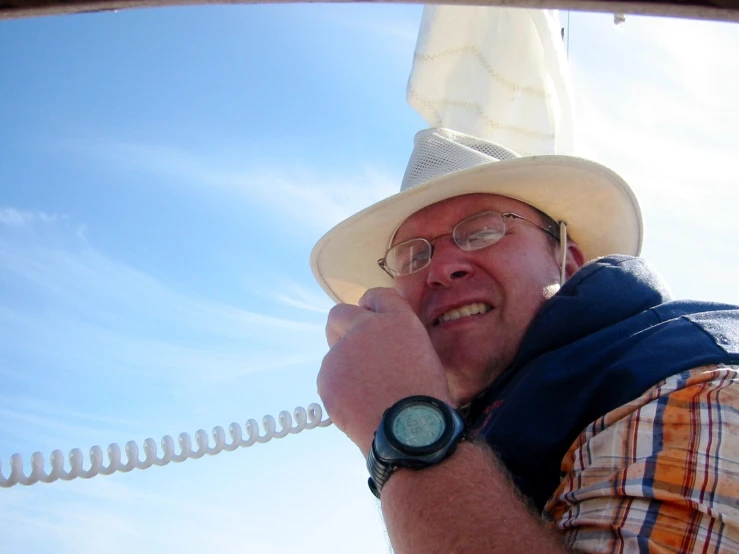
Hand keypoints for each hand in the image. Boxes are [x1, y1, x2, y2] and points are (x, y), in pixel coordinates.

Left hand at [317, 287, 451, 456]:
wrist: (410, 432)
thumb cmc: (427, 399)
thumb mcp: (424, 355)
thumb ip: (398, 339)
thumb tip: (381, 341)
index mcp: (397, 320)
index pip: (376, 296)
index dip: (371, 307)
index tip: (369, 319)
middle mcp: (366, 328)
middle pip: (338, 314)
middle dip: (341, 326)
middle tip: (351, 347)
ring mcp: (342, 352)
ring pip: (334, 352)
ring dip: (345, 365)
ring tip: (368, 393)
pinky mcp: (326, 377)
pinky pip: (329, 378)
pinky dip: (339, 389)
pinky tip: (359, 405)